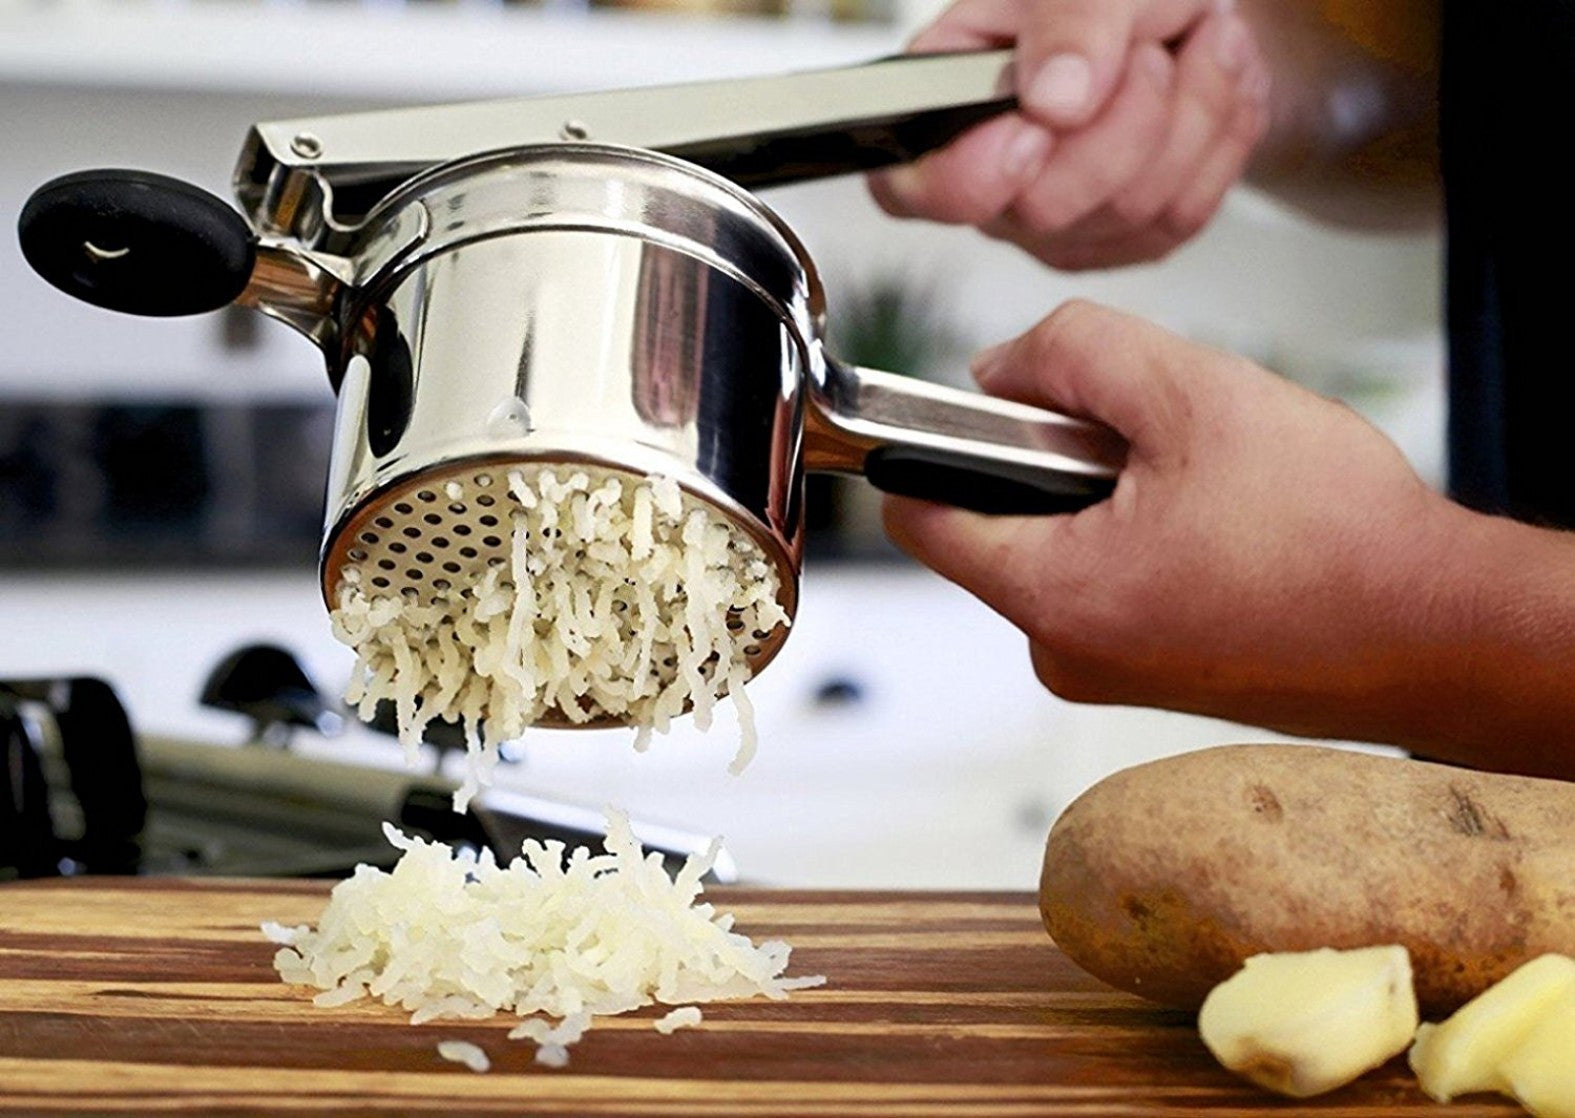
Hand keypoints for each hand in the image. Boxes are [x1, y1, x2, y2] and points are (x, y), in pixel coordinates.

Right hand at [869, 0, 1271, 269]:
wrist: (1180, 1)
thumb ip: (1065, 21)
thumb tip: (1054, 101)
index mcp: (940, 111)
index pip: (917, 189)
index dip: (977, 171)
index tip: (1039, 117)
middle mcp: (988, 187)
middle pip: (1045, 207)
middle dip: (1125, 112)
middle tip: (1149, 45)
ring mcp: (1055, 227)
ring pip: (1130, 210)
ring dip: (1192, 108)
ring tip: (1199, 38)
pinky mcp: (1122, 241)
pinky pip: (1181, 217)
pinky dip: (1219, 136)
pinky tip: (1212, 83)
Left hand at [883, 302, 1468, 742]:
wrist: (1442, 630)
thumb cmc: (1338, 535)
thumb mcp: (1192, 392)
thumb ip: (1072, 354)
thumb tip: (1003, 368)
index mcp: (1052, 595)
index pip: (921, 514)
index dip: (936, 444)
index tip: (990, 408)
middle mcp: (1064, 652)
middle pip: (998, 522)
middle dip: (1056, 460)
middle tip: (1151, 439)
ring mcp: (1109, 672)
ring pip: (1060, 545)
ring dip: (1110, 494)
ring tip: (1203, 483)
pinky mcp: (1151, 673)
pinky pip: (1109, 581)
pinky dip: (1141, 536)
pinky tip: (1220, 523)